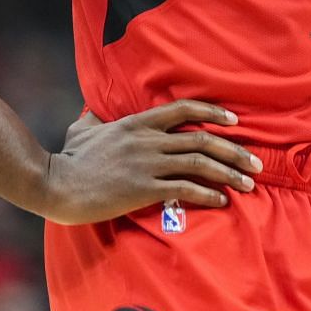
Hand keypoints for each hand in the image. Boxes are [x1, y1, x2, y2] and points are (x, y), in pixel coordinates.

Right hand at [40, 100, 262, 224]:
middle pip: (201, 139)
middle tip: (255, 162)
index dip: (213, 112)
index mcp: (137, 123)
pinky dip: (208, 194)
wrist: (55, 184)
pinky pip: (185, 189)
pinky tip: (221, 200)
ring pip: (199, 164)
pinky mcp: (143, 189)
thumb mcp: (82, 130)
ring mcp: (147, 164)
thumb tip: (91, 116)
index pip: (183, 109)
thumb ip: (93, 121)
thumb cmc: (66, 159)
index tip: (235, 121)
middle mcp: (148, 140)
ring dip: (229, 173)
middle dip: (234, 150)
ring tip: (248, 183)